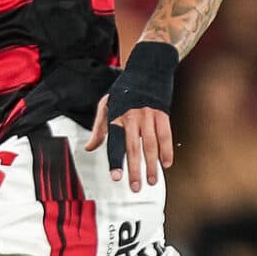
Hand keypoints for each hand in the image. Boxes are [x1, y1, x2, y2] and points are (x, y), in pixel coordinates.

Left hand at [83, 41, 177, 191]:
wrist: (147, 67)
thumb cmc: (124, 89)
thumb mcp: (107, 105)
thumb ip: (99, 128)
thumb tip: (89, 148)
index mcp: (117, 116)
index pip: (114, 143)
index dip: (115, 161)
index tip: (116, 177)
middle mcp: (133, 117)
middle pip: (134, 148)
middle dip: (134, 170)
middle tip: (134, 187)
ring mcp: (149, 115)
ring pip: (151, 145)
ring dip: (152, 165)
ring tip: (151, 181)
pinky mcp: (163, 113)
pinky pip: (166, 135)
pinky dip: (167, 150)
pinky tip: (166, 164)